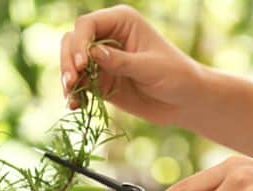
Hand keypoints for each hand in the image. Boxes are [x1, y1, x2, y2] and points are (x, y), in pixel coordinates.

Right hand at [60, 5, 204, 124]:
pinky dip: (75, 94)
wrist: (185, 101)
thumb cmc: (176, 76)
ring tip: (71, 96)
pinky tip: (75, 106)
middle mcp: (108, 37)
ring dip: (67, 79)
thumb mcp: (151, 67)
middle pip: (73, 41)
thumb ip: (122, 62)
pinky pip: (80, 85)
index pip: (88, 25)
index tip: (81, 64)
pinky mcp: (102, 81)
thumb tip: (93, 54)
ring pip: (71, 63)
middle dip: (67, 61)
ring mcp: (102, 60)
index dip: (79, 42)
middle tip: (71, 82)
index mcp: (121, 22)